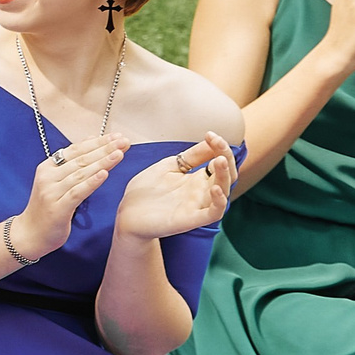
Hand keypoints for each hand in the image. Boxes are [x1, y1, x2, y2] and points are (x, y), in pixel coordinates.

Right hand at [9, 135, 127, 260]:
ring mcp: (51, 192)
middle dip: (104, 149)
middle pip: (80, 160)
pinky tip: (104, 174)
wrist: (29, 234)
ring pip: (81, 174)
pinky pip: (77, 192)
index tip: (117, 136)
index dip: (97, 142)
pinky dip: (91, 182)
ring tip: (119, 154)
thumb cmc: (46, 208)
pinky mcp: (58, 208)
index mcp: (47, 167)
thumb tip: (91, 139)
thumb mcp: (56, 181)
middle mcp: (48, 177)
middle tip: (124, 141)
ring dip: (102, 162)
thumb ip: (72, 162)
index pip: (75, 150)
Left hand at [113, 133, 236, 242]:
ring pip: (223, 192)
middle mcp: (202, 192)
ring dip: (225, 175)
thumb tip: (211, 140)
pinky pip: (214, 213)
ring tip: (219, 160)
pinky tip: (215, 188)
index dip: (219, 147)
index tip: (210, 134)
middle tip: (218, 143)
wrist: (127, 215)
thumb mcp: (169, 167)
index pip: (219, 162)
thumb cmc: (146, 192)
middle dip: (226, 157)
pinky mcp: (191, 219)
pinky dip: (219, 201)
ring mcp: (198, 206)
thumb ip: (190, 157)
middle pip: (227, 175)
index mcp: (197, 179)